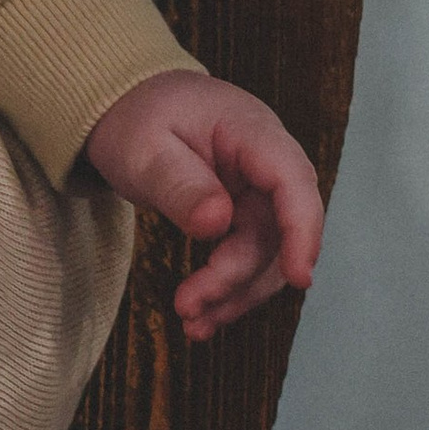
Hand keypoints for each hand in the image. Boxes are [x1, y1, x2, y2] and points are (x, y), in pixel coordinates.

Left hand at [81, 69, 323, 338]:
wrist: (126, 106)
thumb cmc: (136, 118)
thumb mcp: (143, 148)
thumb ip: (178, 184)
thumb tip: (216, 223)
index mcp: (251, 131)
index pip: (293, 182)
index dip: (302, 231)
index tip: (299, 278)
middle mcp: (267, 163)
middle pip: (274, 231)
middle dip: (236, 277)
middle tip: (189, 309)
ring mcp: (260, 191)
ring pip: (265, 254)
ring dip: (234, 293)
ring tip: (193, 324)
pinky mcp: (247, 214)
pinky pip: (247, 257)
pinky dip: (227, 287)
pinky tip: (202, 314)